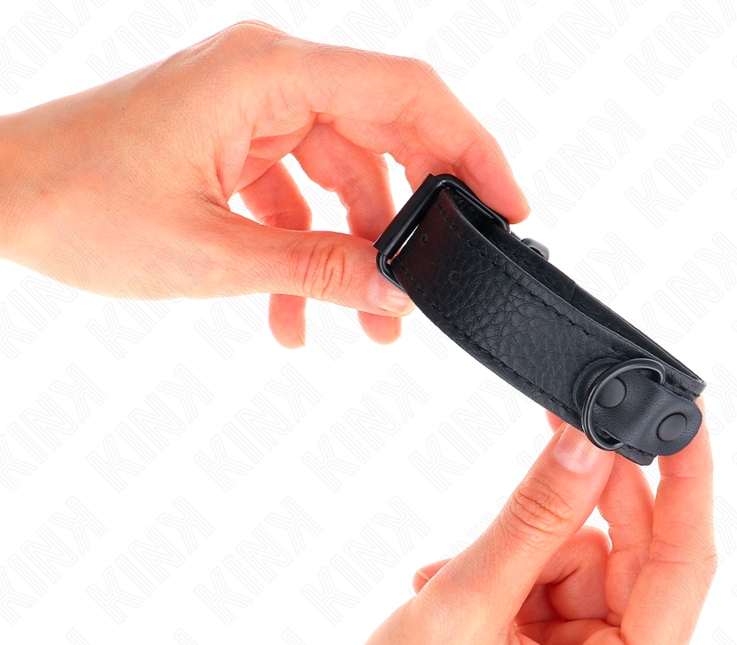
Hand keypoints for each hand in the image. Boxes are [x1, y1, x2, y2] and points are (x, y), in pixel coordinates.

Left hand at [0, 22, 527, 346]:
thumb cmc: (76, 204)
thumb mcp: (212, 253)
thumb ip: (316, 270)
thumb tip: (396, 290)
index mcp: (267, 74)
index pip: (406, 93)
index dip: (471, 148)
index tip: (508, 207)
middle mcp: (269, 81)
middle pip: (384, 138)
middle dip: (416, 220)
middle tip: (440, 286)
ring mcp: (254, 115)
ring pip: (344, 180)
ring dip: (357, 254)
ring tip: (369, 325)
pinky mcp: (237, 150)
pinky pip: (299, 202)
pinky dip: (307, 257)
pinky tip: (296, 318)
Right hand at [234, 407, 713, 644]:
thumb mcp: (468, 605)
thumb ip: (532, 519)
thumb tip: (584, 443)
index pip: (682, 565)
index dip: (687, 482)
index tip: (683, 414)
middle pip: (628, 553)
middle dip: (575, 508)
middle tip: (550, 444)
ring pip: (581, 556)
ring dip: (521, 550)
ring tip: (461, 583)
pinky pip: (550, 574)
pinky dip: (505, 568)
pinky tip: (455, 594)